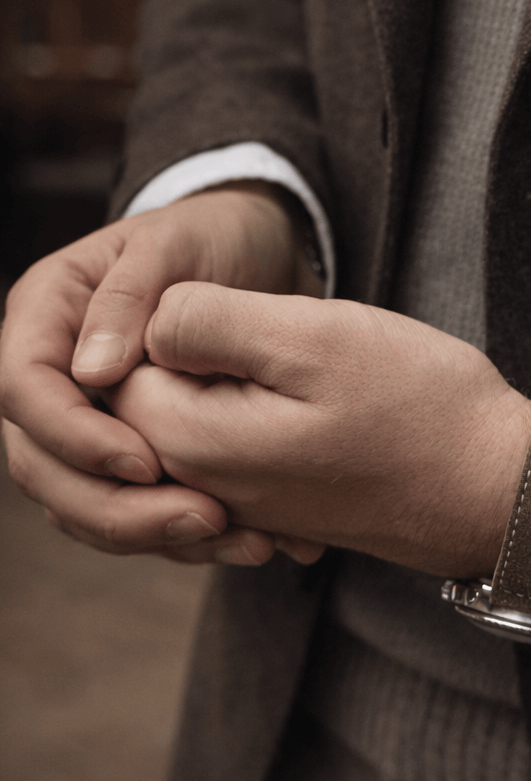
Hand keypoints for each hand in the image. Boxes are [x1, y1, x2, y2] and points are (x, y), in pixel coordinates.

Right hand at [0, 184, 324, 564]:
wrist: (257, 256)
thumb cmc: (211, 240)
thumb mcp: (175, 245)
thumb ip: (130, 295)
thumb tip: (88, 373)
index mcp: (46, 317)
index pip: (24, 392)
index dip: (76, 437)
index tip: (148, 462)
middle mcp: (55, 377)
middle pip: (42, 466)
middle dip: (115, 508)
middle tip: (203, 519)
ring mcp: (89, 421)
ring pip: (84, 504)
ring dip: (153, 536)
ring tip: (236, 539)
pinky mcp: (134, 453)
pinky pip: (136, 510)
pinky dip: (183, 537)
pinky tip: (248, 540)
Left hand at [108, 283, 530, 605]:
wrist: (497, 488)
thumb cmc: (419, 408)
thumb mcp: (313, 336)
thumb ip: (208, 321)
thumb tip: (149, 322)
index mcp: (199, 441)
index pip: (115, 369)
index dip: (163, 320)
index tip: (235, 311)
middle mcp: (209, 487)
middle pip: (148, 403)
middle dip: (189, 353)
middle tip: (274, 333)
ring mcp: (249, 506)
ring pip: (196, 425)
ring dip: (232, 383)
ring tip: (306, 368)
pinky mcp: (286, 510)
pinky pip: (238, 455)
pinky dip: (263, 419)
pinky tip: (320, 406)